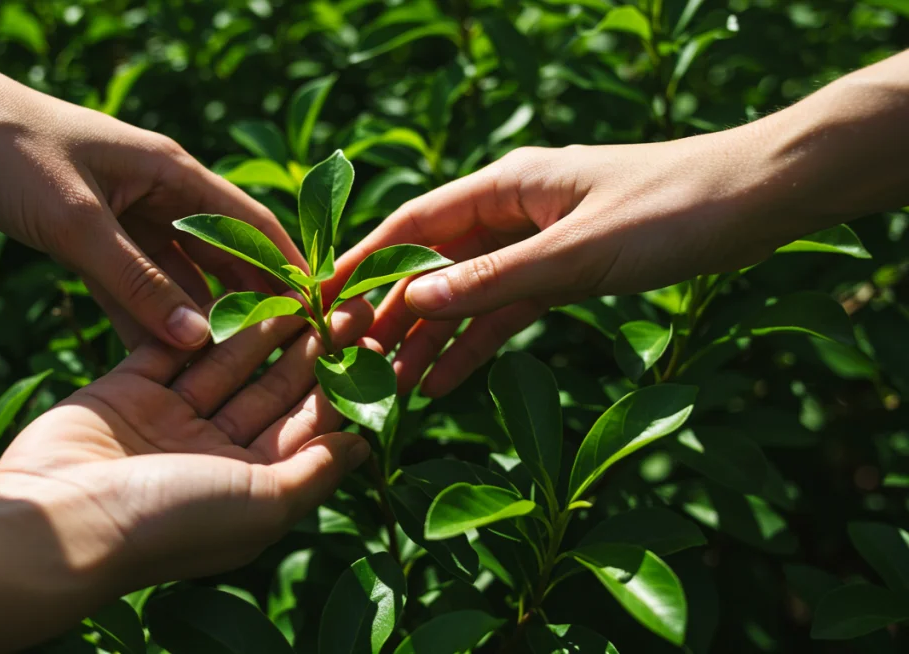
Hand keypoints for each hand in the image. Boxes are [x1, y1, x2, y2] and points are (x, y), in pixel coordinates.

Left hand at [0, 67, 303, 349]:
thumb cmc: (10, 151)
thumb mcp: (77, 222)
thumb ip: (138, 283)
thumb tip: (198, 340)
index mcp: (171, 171)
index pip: (250, 224)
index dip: (287, 268)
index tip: (317, 316)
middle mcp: (158, 193)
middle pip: (219, 256)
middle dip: (246, 304)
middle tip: (275, 361)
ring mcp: (125, 216)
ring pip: (175, 277)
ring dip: (192, 319)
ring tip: (220, 375)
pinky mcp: (91, 236)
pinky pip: (130, 284)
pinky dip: (142, 318)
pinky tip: (156, 362)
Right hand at [0, 298, 375, 597]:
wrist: (61, 521)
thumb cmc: (169, 521)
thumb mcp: (261, 506)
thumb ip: (314, 472)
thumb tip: (364, 446)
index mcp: (247, 488)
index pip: (304, 428)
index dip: (338, 384)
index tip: (372, 340)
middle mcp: (211, 455)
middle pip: (270, 392)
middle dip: (310, 348)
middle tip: (347, 301)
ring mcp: (166, 421)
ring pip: (225, 365)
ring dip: (263, 327)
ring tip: (302, 285)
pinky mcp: (125, 391)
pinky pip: (170, 349)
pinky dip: (198, 323)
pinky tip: (234, 287)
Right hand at [334, 132, 795, 397]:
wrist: (757, 202)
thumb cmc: (671, 210)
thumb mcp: (576, 252)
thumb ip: (492, 279)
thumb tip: (414, 302)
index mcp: (507, 184)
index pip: (415, 223)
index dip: (366, 262)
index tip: (323, 302)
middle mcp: (513, 210)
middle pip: (434, 263)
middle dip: (393, 313)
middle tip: (352, 364)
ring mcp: (538, 242)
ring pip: (466, 293)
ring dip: (431, 338)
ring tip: (390, 388)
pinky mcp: (565, 271)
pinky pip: (507, 309)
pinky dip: (478, 342)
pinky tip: (446, 380)